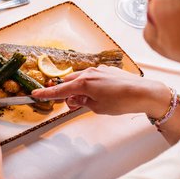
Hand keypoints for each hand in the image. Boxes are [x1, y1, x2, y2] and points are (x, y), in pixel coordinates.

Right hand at [30, 66, 172, 117]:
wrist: (144, 93)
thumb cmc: (122, 102)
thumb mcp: (97, 108)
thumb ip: (82, 103)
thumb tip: (75, 100)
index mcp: (83, 84)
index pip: (59, 91)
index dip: (46, 94)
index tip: (34, 95)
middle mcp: (89, 73)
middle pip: (69, 83)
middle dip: (67, 93)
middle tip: (75, 105)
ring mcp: (99, 70)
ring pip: (80, 79)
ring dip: (80, 89)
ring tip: (90, 101)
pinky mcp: (108, 70)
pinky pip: (92, 77)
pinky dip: (90, 85)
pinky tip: (101, 94)